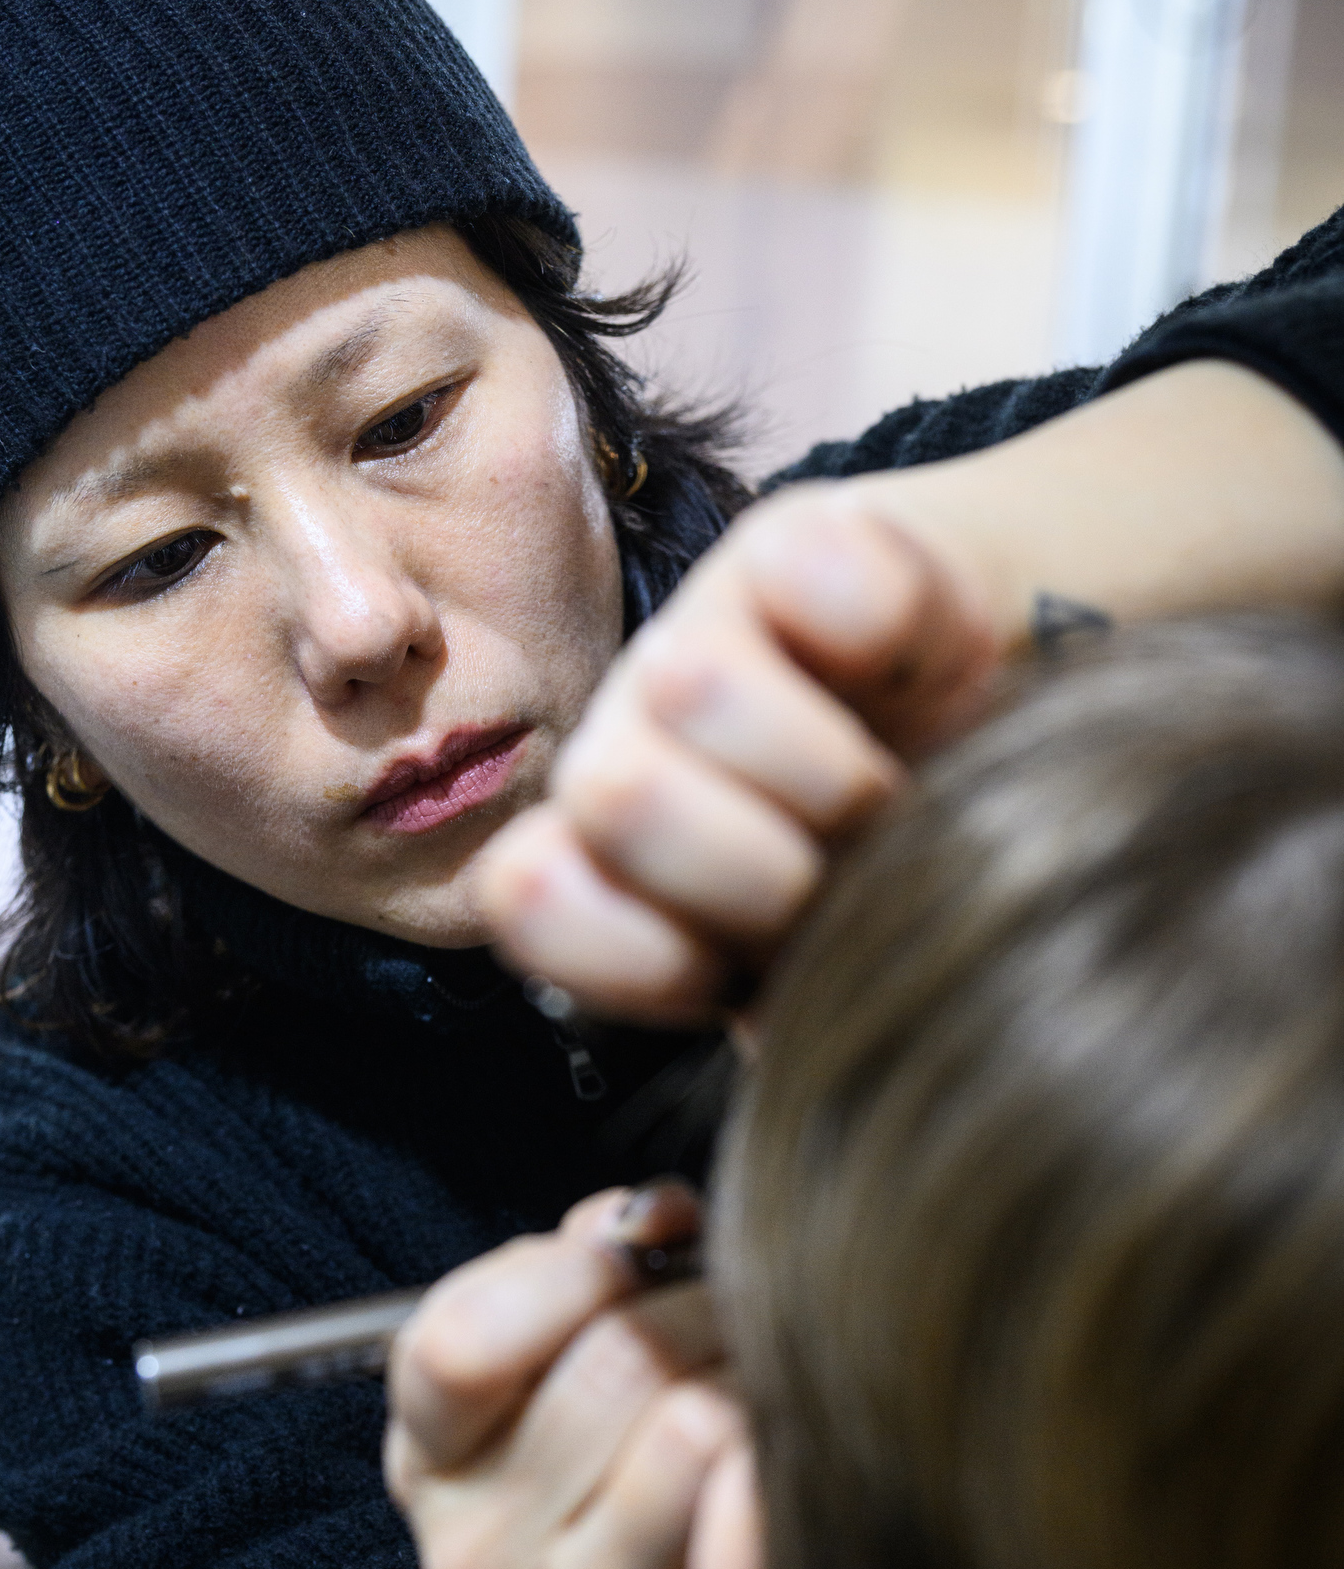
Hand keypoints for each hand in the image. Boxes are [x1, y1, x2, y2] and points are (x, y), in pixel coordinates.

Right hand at [386, 1181, 765, 1568]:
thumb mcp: (539, 1389)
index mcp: (429, 1462)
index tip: (624, 1262)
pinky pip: (755, 1536)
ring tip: (758, 1409)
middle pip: (618, 1357)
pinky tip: (780, 1491)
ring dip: (756, 1389)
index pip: (460, 1340)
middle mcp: (480, 1556)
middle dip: (700, 1311)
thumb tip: (655, 1211)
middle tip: (730, 1331)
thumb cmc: (603, 1505)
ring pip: (696, 1426)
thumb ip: (580, 1268)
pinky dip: (783, 1489)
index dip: (569, 1270)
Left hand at [476, 492, 996, 1022]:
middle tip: (842, 873)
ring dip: (827, 765)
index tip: (737, 968)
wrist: (1031, 706)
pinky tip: (913, 657)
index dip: (627, 940)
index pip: (538, 900)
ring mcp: (699, 641)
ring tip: (895, 784)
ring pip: (690, 688)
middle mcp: (634, 757)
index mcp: (624, 885)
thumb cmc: (921, 877)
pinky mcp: (791, 541)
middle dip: (754, 866)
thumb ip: (793, 1021)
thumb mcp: (856, 980)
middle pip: (613, 795)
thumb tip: (768, 1026)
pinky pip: (811, 579)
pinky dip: (879, 620)